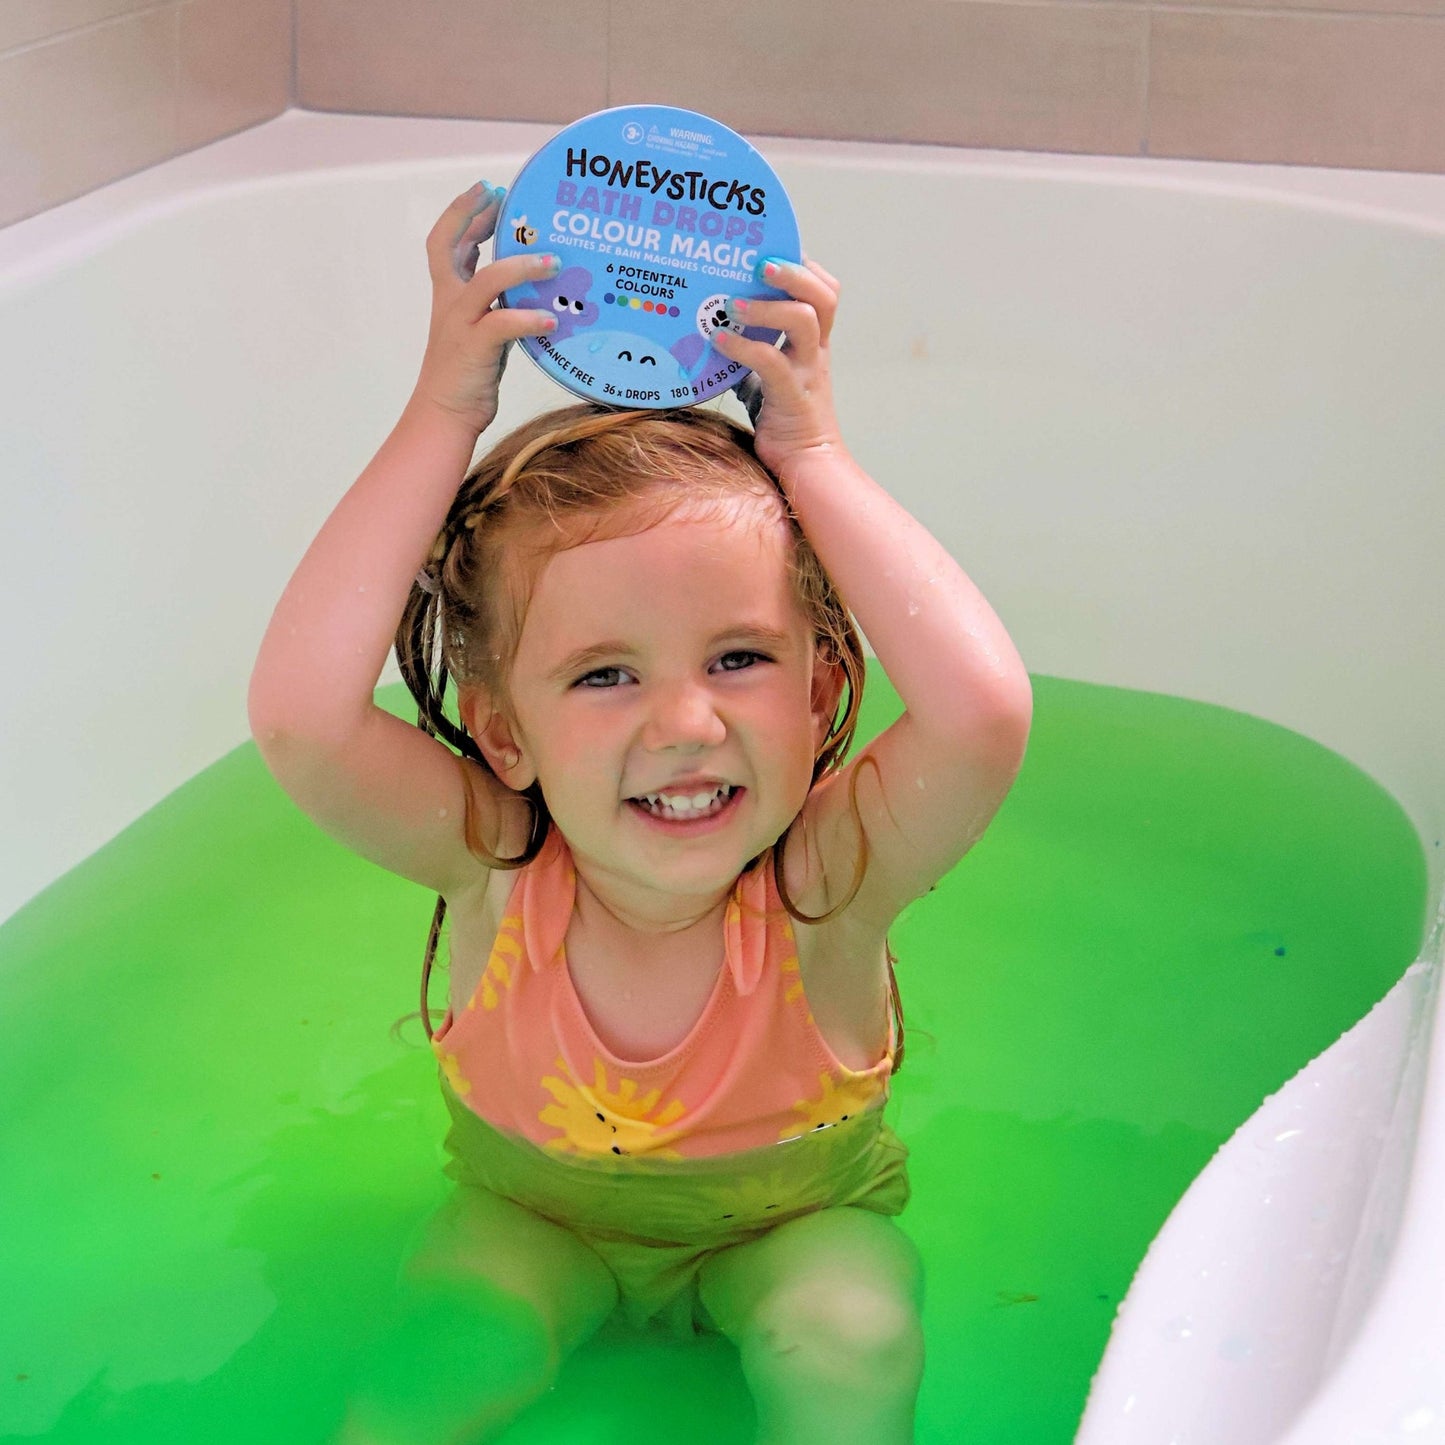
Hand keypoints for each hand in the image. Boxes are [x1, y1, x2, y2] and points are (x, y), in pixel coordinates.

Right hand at [411, 182, 560, 435]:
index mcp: (448, 296)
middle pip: (445, 245)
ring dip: (521, 266)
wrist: (446, 415)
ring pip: (485, 280)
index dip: (465, 213)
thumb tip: (526, 284)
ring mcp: (460, 324)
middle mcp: (449, 303)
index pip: (447, 242)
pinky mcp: (475, 349)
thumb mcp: (482, 329)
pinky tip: (553, 318)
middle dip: (469, 214)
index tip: (489, 193)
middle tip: (498, 195)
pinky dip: (529, 319)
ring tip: (554, 262)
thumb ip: (495, 303)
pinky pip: (502, 324)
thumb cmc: (470, 374)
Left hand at [714, 257, 847, 479]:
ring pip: (804, 319)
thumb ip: (751, 355)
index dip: (803, 266)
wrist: (806, 467)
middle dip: (794, 272)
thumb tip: (714, 334)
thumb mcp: (767, 379)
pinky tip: (718, 342)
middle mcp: (815, 351)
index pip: (823, 290)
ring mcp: (807, 372)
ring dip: (766, 305)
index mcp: (813, 343)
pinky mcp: (792, 396)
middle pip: (824, 295)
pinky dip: (742, 347)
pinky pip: (771, 362)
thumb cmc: (785, 422)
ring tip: (732, 305)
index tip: (769, 251)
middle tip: (759, 264)